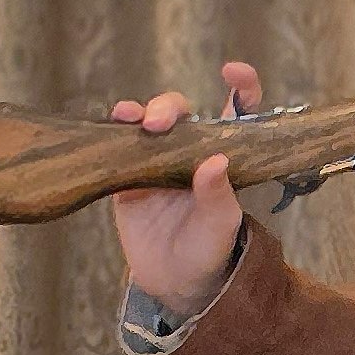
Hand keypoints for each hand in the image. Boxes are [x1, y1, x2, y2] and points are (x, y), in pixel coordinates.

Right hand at [108, 60, 260, 313]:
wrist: (175, 283)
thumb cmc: (210, 250)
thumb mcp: (221, 226)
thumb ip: (218, 195)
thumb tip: (216, 162)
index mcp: (222, 156)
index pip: (237, 112)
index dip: (240, 86)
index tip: (232, 71)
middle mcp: (188, 151)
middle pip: (179, 112)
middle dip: (168, 108)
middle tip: (158, 124)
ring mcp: (155, 160)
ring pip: (145, 122)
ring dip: (139, 112)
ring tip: (135, 121)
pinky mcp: (126, 176)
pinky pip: (117, 146)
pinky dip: (113, 132)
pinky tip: (113, 126)